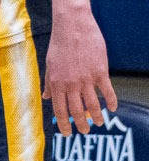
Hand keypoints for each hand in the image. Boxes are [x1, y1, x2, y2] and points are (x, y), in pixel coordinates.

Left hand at [46, 8, 118, 133]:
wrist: (73, 27)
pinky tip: (113, 108)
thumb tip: (46, 97)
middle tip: (85, 132)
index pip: (60, 110)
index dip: (64, 124)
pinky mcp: (100, 72)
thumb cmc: (59, 45)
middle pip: (76, 111)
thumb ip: (49, 83)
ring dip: (96, 117)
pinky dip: (111, 102)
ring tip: (99, 123)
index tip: (67, 133)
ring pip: (93, 105)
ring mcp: (86, 79)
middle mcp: (71, 84)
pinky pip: (107, 91)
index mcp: (56, 83)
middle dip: (81, 125)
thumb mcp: (49, 65)